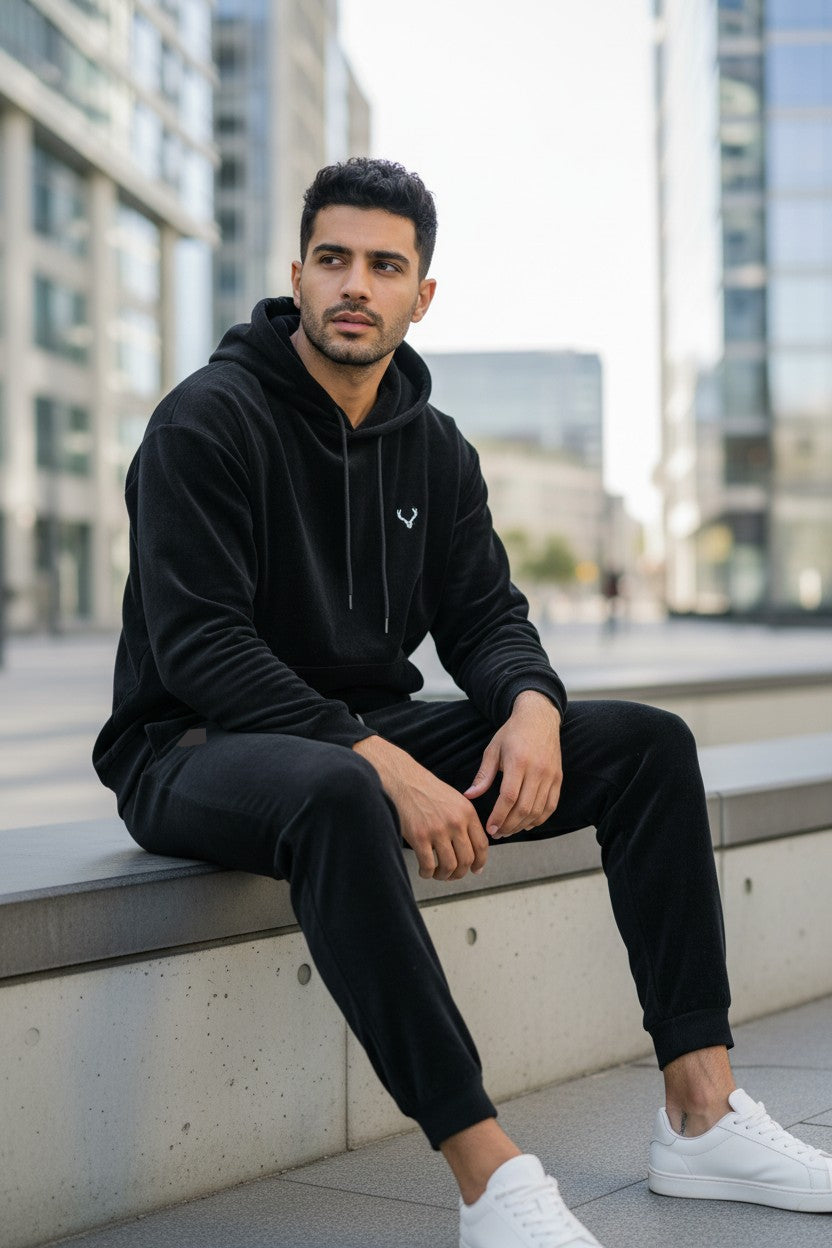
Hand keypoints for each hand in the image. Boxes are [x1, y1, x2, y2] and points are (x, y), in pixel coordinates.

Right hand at [353, 736, 488, 880]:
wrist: (402, 780)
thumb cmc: (426, 790)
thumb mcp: (454, 800)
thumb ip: (465, 820)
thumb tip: (472, 847)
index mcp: (467, 812)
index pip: (481, 845)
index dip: (479, 862)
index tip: (475, 870)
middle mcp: (455, 822)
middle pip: (466, 859)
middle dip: (460, 873)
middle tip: (452, 875)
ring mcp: (438, 830)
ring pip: (449, 866)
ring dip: (444, 876)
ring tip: (437, 874)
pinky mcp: (419, 836)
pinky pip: (428, 865)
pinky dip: (427, 873)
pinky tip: (424, 871)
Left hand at [464, 691, 562, 838]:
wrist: (539, 718)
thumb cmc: (512, 733)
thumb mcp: (493, 750)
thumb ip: (483, 775)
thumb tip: (469, 796)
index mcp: (518, 762)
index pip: (508, 797)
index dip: (499, 816)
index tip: (490, 828)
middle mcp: (537, 770)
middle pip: (524, 808)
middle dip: (509, 825)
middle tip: (497, 834)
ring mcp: (550, 775)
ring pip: (538, 810)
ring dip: (522, 825)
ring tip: (508, 831)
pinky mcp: (558, 778)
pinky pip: (551, 805)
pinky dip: (539, 819)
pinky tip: (526, 824)